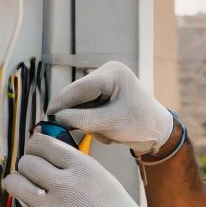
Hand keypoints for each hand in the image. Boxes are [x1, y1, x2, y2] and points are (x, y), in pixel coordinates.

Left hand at [0, 133, 167, 206]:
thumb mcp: (101, 177)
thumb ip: (74, 164)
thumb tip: (45, 151)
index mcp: (83, 166)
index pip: (43, 144)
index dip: (35, 146)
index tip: (35, 151)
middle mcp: (66, 182)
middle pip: (27, 162)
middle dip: (28, 167)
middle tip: (34, 175)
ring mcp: (54, 206)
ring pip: (15, 183)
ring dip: (17, 185)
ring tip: (25, 190)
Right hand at [46, 61, 173, 155]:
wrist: (159, 132)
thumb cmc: (140, 125)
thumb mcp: (110, 124)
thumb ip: (82, 120)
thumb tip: (56, 118)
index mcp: (112, 73)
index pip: (78, 88)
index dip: (61, 103)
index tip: (47, 117)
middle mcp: (107, 73)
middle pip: (78, 96)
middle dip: (79, 116)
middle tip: (79, 133)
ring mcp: (106, 83)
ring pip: (81, 105)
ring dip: (89, 122)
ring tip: (107, 133)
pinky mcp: (105, 95)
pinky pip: (88, 109)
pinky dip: (94, 123)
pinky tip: (109, 131)